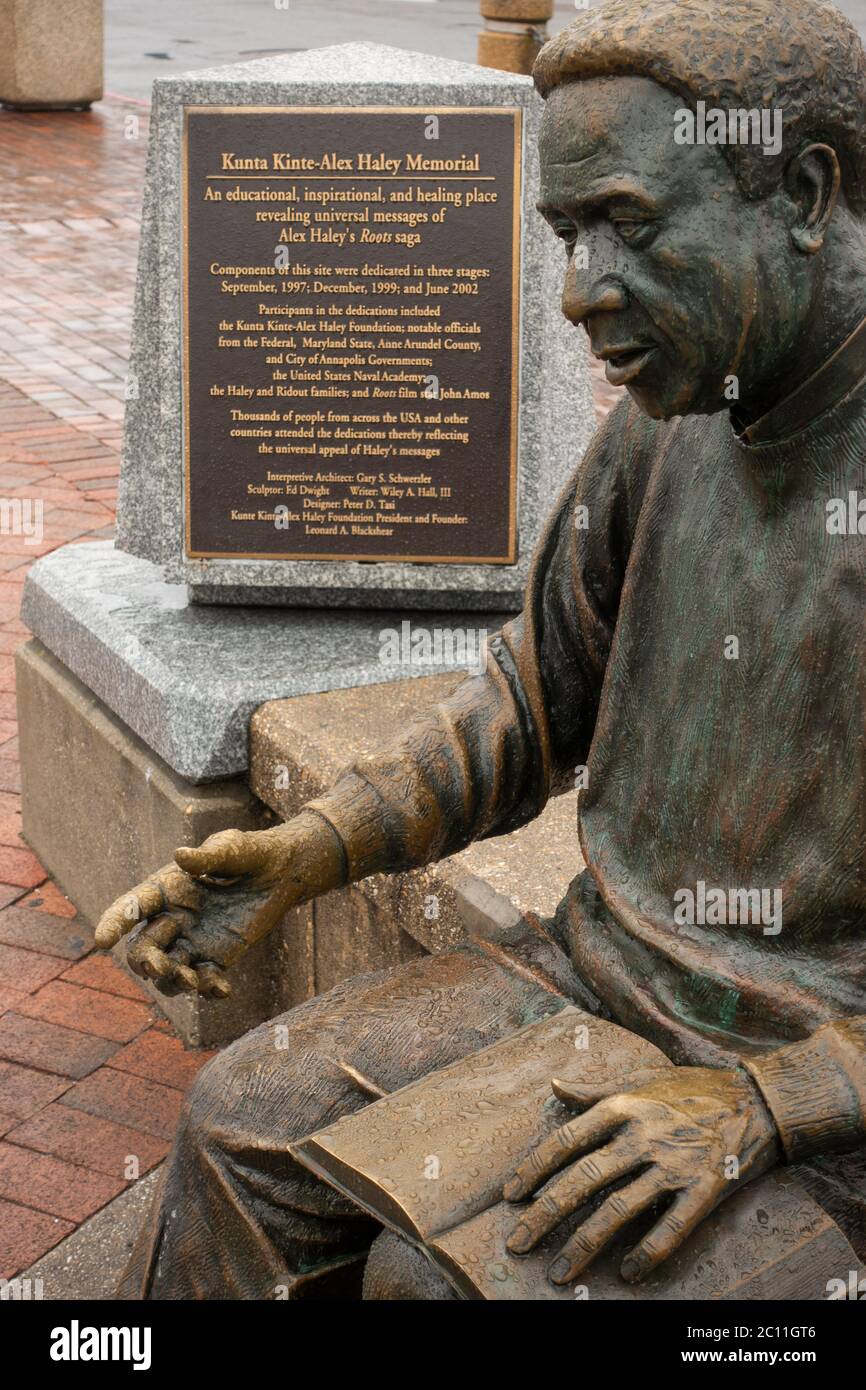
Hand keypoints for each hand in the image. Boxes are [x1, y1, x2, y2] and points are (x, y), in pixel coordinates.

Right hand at [94, 813, 343, 997]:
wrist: (282, 872)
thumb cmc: (250, 853)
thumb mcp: (231, 848)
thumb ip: (208, 856)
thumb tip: (181, 855)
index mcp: (166, 889)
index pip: (132, 906)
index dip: (114, 922)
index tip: (101, 941)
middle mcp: (173, 918)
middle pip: (144, 947)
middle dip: (145, 961)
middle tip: (159, 966)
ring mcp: (193, 941)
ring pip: (168, 971)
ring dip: (172, 981)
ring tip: (191, 979)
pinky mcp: (217, 957)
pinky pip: (204, 981)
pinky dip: (210, 990)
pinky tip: (223, 989)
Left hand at [503, 1065, 779, 1285]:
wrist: (758, 1099)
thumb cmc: (692, 1088)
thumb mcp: (641, 1077)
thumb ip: (595, 1089)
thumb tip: (555, 1085)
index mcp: (623, 1106)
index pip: (566, 1140)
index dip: (534, 1168)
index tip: (510, 1195)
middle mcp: (642, 1135)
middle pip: (584, 1178)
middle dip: (545, 1214)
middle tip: (518, 1244)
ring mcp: (673, 1164)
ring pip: (618, 1209)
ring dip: (584, 1243)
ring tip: (559, 1271)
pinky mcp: (704, 1188)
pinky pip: (671, 1227)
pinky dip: (647, 1252)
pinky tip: (627, 1272)